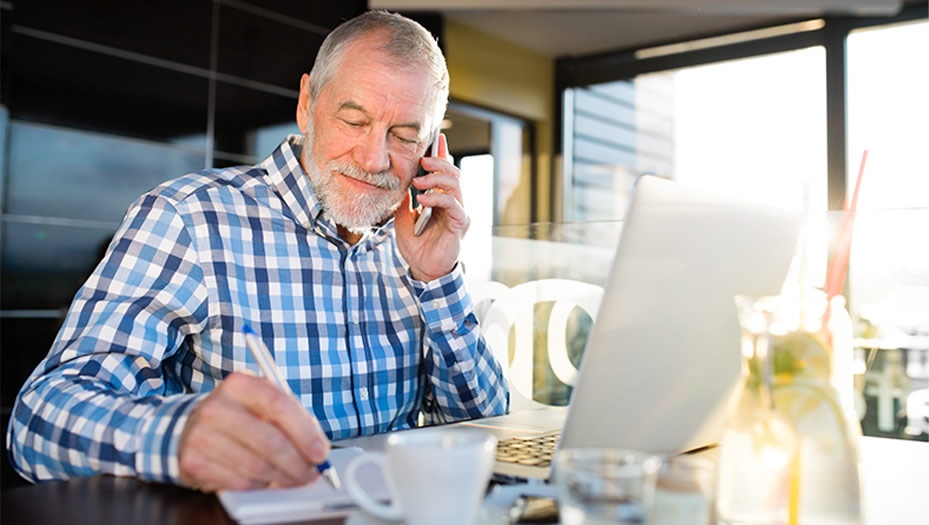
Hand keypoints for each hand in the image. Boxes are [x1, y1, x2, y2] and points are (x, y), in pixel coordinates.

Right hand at [177, 371, 329, 491]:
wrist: (190, 427)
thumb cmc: (239, 415)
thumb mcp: (262, 404)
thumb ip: (291, 419)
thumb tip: (317, 449)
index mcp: (240, 384)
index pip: (279, 405)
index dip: (305, 432)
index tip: (320, 453)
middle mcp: (217, 406)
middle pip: (270, 441)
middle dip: (297, 463)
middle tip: (311, 473)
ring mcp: (201, 434)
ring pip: (256, 466)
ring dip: (281, 478)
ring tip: (293, 477)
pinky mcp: (193, 462)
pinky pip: (239, 482)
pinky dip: (259, 485)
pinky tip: (266, 479)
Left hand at [394, 134, 469, 281]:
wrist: (422, 269)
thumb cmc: (416, 245)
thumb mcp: (402, 217)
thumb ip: (404, 199)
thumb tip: (401, 180)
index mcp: (441, 199)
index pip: (444, 172)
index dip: (442, 154)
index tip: (437, 137)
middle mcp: (453, 203)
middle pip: (453, 173)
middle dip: (438, 162)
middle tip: (422, 159)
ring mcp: (458, 213)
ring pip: (455, 185)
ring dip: (436, 179)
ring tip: (418, 182)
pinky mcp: (459, 225)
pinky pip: (454, 205)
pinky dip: (438, 199)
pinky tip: (423, 200)